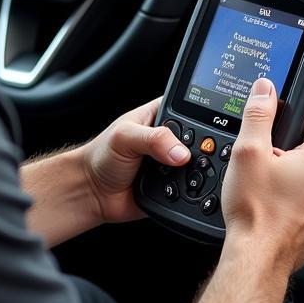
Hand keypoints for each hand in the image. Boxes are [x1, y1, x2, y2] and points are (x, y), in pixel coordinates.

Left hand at [83, 99, 192, 224]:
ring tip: (181, 174)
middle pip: (202, 140)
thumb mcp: (124, 137)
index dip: (204, 117)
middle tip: (190, 157)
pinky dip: (191, 191)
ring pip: (200, 166)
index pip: (192, 109)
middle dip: (202, 150)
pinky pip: (193, 189)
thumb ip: (153, 139)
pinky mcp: (175, 186)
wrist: (93, 192)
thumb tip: (180, 152)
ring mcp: (174, 163)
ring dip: (196, 173)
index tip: (210, 128)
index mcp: (161, 116)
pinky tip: (182, 190)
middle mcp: (171, 139)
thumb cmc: (101, 156)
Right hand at [221, 79, 303, 273]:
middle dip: (298, 139)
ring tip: (269, 174)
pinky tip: (275, 198)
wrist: (258, 258)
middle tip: (271, 144)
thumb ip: (259, 114)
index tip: (300, 100)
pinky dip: (299, 192)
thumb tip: (266, 90)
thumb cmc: (255, 212)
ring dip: (299, 167)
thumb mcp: (248, 152)